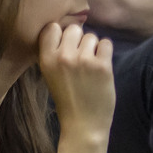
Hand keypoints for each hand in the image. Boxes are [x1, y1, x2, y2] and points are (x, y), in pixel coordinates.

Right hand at [38, 23, 114, 138]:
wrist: (83, 125)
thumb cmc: (67, 99)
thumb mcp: (50, 74)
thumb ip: (54, 53)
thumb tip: (65, 30)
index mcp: (46, 59)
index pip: (52, 27)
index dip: (61, 34)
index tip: (66, 46)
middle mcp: (63, 57)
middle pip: (74, 29)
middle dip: (79, 40)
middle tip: (81, 57)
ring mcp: (84, 60)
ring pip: (91, 36)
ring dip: (93, 47)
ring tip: (91, 65)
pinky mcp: (102, 66)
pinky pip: (106, 43)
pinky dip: (105, 52)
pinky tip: (101, 66)